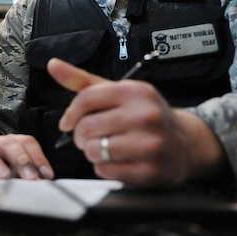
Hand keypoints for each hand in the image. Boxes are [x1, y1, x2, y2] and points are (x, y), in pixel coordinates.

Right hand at [0, 134, 53, 179]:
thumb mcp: (15, 175)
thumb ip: (27, 177)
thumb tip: (42, 184)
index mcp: (11, 144)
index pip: (27, 142)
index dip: (38, 157)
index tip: (45, 175)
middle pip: (8, 144)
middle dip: (20, 160)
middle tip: (29, 177)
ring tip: (3, 176)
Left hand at [47, 58, 225, 187]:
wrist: (184, 143)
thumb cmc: (143, 115)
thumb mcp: (116, 92)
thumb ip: (81, 81)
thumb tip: (52, 64)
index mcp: (134, 91)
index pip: (86, 99)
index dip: (70, 113)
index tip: (68, 122)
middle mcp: (145, 115)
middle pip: (86, 128)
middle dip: (81, 136)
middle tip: (92, 137)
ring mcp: (150, 144)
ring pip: (94, 151)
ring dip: (93, 153)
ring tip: (106, 148)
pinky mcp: (150, 170)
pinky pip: (106, 171)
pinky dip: (105, 168)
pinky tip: (118, 161)